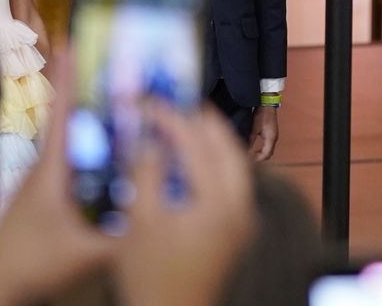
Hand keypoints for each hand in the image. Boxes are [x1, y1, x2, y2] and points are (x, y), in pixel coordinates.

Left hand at [0, 54, 115, 305]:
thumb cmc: (34, 262)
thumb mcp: (85, 250)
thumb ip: (121, 232)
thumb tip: (158, 208)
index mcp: (54, 168)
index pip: (64, 112)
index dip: (69, 76)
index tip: (74, 40)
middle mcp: (49, 166)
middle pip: (73, 118)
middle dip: (94, 88)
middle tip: (118, 62)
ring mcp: (47, 180)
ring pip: (75, 139)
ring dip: (96, 118)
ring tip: (125, 98)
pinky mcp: (49, 196)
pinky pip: (77, 160)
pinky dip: (96, 146)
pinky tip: (117, 152)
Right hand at [115, 102, 255, 305]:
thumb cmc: (151, 278)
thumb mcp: (139, 220)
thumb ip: (146, 172)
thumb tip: (148, 137)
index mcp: (218, 202)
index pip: (196, 143)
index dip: (170, 117)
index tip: (149, 103)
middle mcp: (239, 208)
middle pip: (227, 148)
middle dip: (202, 122)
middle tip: (177, 102)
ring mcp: (242, 222)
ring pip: (233, 165)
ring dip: (210, 142)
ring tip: (183, 126)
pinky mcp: (237, 232)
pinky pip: (231, 184)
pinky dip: (213, 165)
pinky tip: (189, 164)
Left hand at [248, 105, 278, 161]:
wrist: (267, 104)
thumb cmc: (261, 115)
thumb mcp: (254, 128)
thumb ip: (250, 140)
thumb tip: (246, 150)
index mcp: (271, 138)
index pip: (266, 154)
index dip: (257, 159)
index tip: (248, 159)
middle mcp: (274, 139)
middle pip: (268, 154)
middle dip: (259, 158)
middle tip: (249, 159)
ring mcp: (274, 136)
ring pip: (269, 150)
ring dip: (261, 153)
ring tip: (251, 154)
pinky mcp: (272, 133)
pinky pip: (268, 145)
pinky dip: (262, 149)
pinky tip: (255, 148)